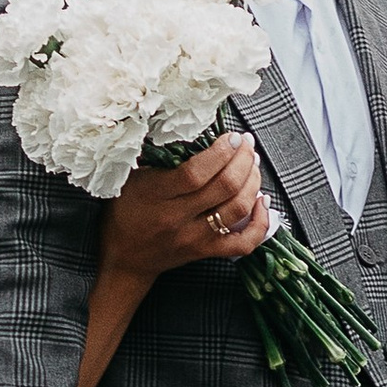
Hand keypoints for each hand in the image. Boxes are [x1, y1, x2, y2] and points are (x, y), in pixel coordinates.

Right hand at [100, 132, 270, 282]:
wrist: (124, 259)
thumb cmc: (125, 212)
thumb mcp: (130, 179)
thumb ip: (156, 157)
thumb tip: (189, 127)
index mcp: (156, 195)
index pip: (196, 172)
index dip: (221, 152)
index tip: (232, 137)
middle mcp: (178, 218)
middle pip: (224, 187)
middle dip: (243, 160)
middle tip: (246, 145)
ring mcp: (195, 238)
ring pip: (237, 209)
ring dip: (253, 182)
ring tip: (253, 164)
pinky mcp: (206, 252)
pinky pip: (243, 243)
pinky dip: (260, 223)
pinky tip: (262, 202)